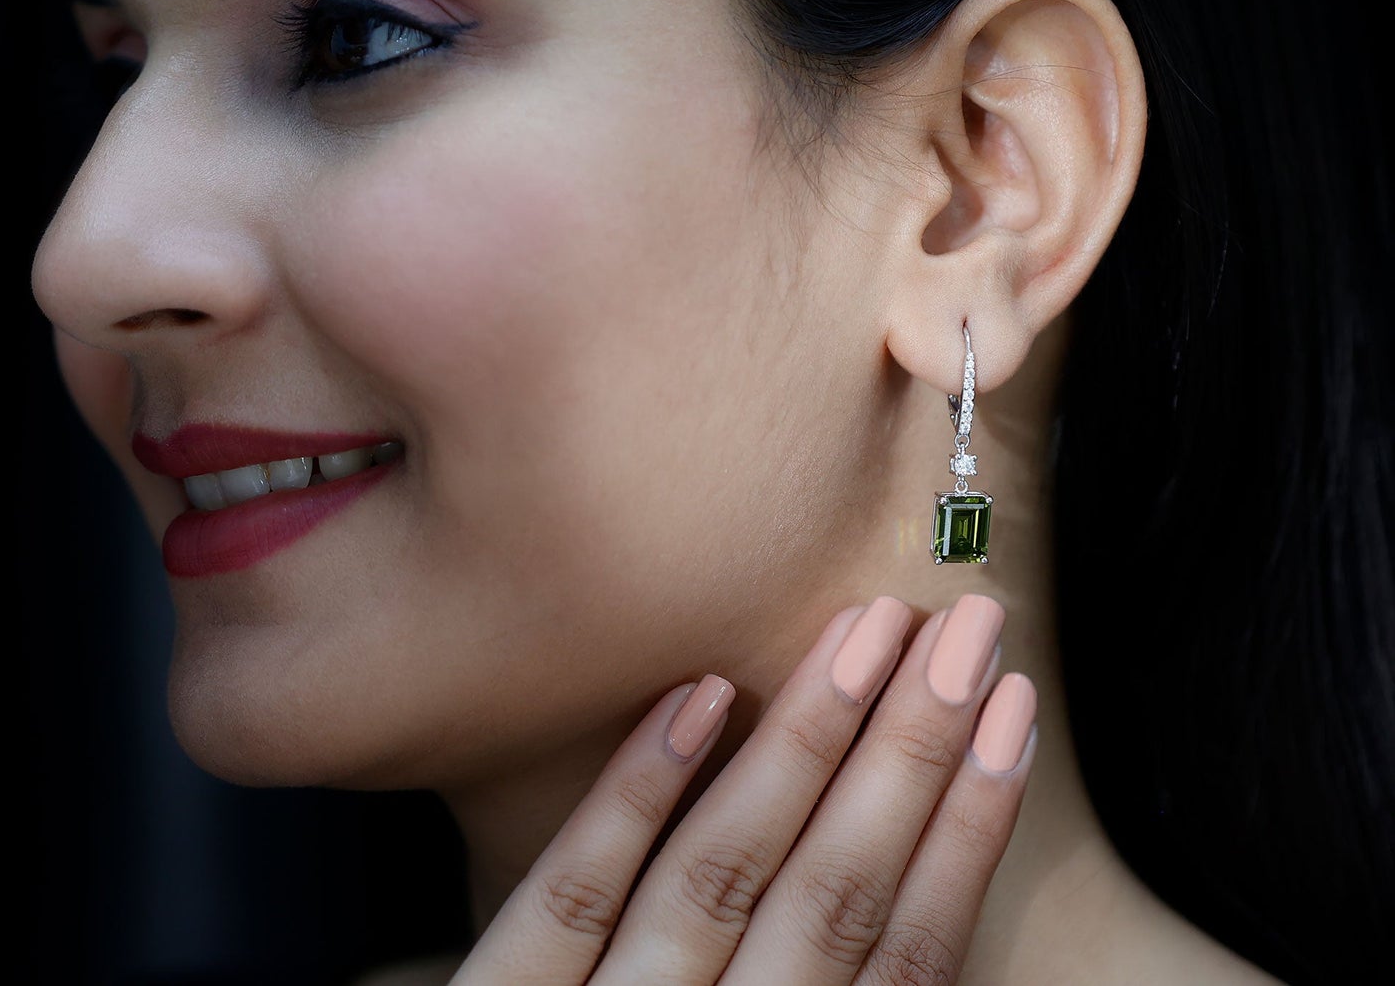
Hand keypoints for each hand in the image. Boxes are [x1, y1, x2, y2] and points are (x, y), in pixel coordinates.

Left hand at [454, 592, 1036, 984]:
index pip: (905, 959)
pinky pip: (567, 899)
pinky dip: (635, 796)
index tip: (1012, 713)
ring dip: (802, 743)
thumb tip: (922, 901)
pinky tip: (697, 694)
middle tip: (964, 626)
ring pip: (718, 875)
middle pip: (832, 896)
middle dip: (910, 752)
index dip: (968, 833)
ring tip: (863, 630)